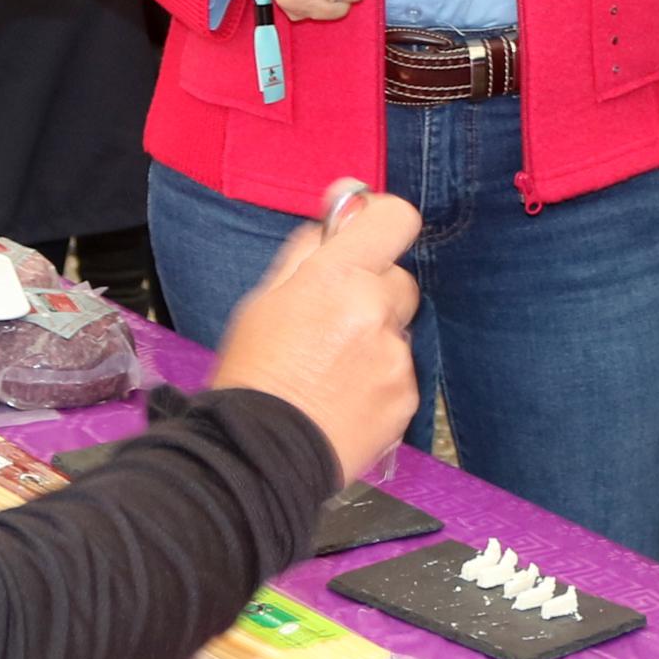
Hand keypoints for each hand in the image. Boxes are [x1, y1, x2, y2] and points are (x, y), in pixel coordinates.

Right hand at [207, 193, 423, 482]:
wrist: (257, 456)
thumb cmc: (253, 376)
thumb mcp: (264, 298)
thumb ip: (310, 248)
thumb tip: (344, 202)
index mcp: (338, 278)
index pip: (396, 219)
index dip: (381, 223)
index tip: (365, 236)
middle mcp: (375, 312)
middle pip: (398, 280)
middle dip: (371, 293)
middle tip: (330, 322)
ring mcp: (394, 358)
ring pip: (396, 331)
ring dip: (372, 340)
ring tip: (328, 370)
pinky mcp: (405, 398)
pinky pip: (399, 373)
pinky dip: (377, 380)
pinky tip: (341, 396)